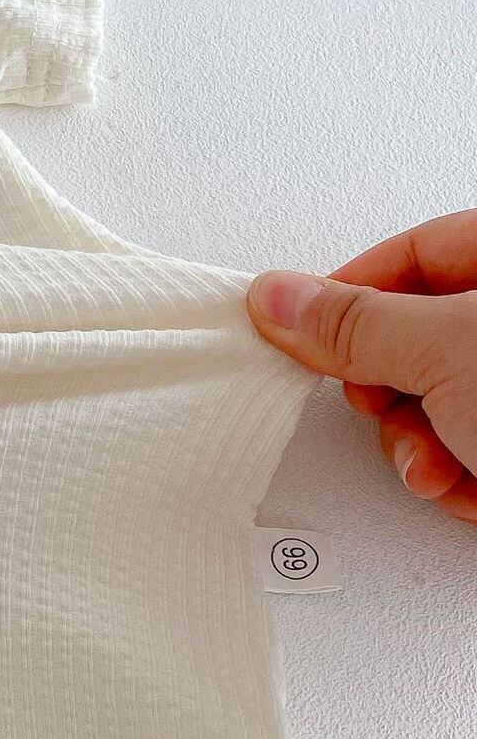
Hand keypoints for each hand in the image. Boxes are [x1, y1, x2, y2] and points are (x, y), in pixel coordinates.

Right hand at [247, 208, 476, 524]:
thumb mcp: (448, 350)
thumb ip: (356, 323)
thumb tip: (281, 298)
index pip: (414, 252)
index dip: (352, 292)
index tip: (305, 330)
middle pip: (414, 340)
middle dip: (388, 396)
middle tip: (389, 403)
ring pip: (436, 406)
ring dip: (420, 451)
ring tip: (442, 464)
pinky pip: (466, 454)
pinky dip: (457, 480)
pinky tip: (473, 486)